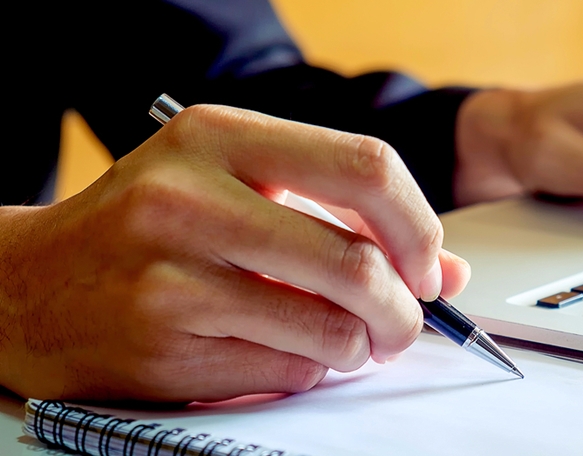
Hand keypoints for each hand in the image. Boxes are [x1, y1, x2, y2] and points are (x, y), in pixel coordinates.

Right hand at [0, 105, 469, 401]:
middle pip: (356, 262)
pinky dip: (309, 370)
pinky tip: (284, 351)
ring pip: (331, 330)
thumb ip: (345, 218)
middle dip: (403, 309)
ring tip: (344, 339)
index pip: (366, 168)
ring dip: (359, 347)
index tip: (427, 264)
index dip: (418, 226)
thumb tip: (446, 270)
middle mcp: (191, 197)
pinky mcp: (163, 344)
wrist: (28, 285)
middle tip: (404, 322)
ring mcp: (171, 275)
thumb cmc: (146, 228)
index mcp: (220, 137)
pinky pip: (288, 371)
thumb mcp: (239, 189)